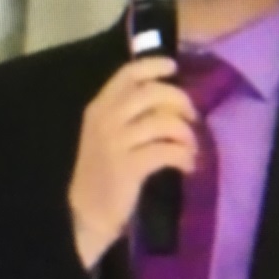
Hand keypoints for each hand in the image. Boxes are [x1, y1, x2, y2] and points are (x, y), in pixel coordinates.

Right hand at [68, 57, 196, 268]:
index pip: (128, 74)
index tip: (174, 67)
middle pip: (152, 92)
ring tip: (192, 147)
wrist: (86, 214)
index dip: (153, 65)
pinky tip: (188, 165)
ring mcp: (115, 143)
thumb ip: (131, 110)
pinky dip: (184, 156)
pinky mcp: (129, 167)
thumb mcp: (109, 131)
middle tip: (192, 115)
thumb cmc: (104, 168)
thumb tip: (173, 96)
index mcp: (100, 106)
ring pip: (164, 122)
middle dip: (180, 100)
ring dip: (186, 133)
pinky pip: (168, 151)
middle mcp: (106, 119)